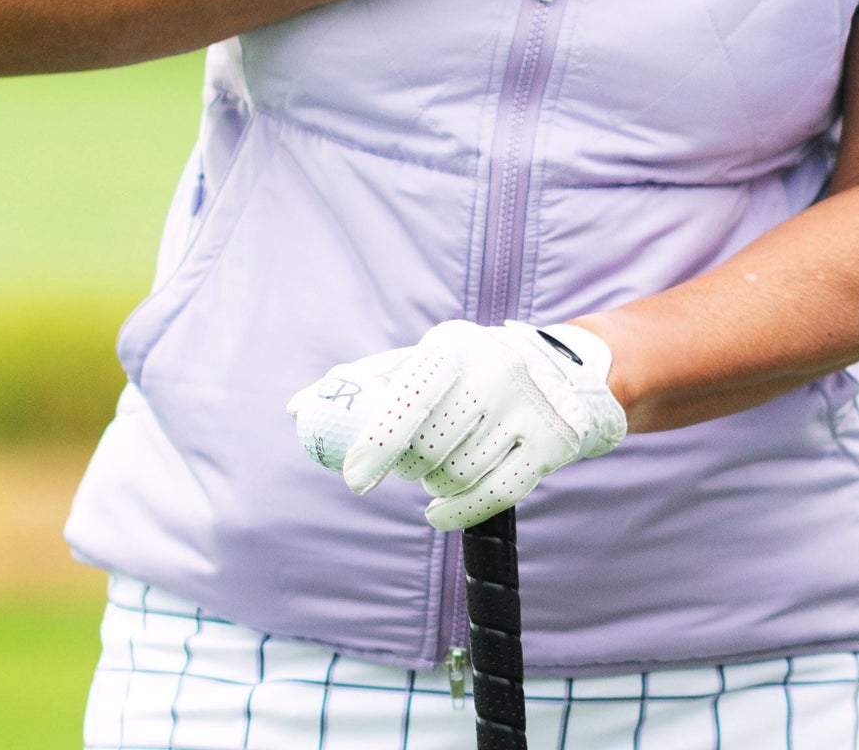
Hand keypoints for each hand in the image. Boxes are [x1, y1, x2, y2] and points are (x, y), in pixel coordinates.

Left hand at [290, 321, 625, 530]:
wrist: (561, 370)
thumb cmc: (465, 368)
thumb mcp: (421, 360)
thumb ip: (361, 384)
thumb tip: (298, 410)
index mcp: (452, 347)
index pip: (409, 399)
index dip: (377, 443)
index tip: (352, 479)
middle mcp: (494, 373)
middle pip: (431, 447)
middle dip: (408, 465)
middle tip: (406, 463)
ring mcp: (528, 410)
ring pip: (460, 473)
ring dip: (435, 483)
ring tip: (433, 469)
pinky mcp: (553, 445)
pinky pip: (497, 494)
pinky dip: (459, 511)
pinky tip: (436, 512)